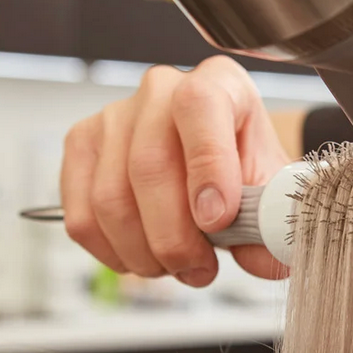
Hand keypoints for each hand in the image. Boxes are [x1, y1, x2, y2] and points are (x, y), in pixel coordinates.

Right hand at [60, 57, 291, 285]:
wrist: (215, 171)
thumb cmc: (244, 173)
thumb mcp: (272, 192)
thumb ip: (272, 222)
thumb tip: (263, 256)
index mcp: (218, 84)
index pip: (199, 106)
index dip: (207, 166)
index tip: (217, 220)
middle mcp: (160, 90)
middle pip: (148, 166)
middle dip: (174, 236)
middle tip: (200, 269)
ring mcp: (112, 117)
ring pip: (111, 200)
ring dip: (145, 253)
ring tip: (178, 268)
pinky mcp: (80, 149)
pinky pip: (81, 217)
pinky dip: (114, 253)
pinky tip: (144, 258)